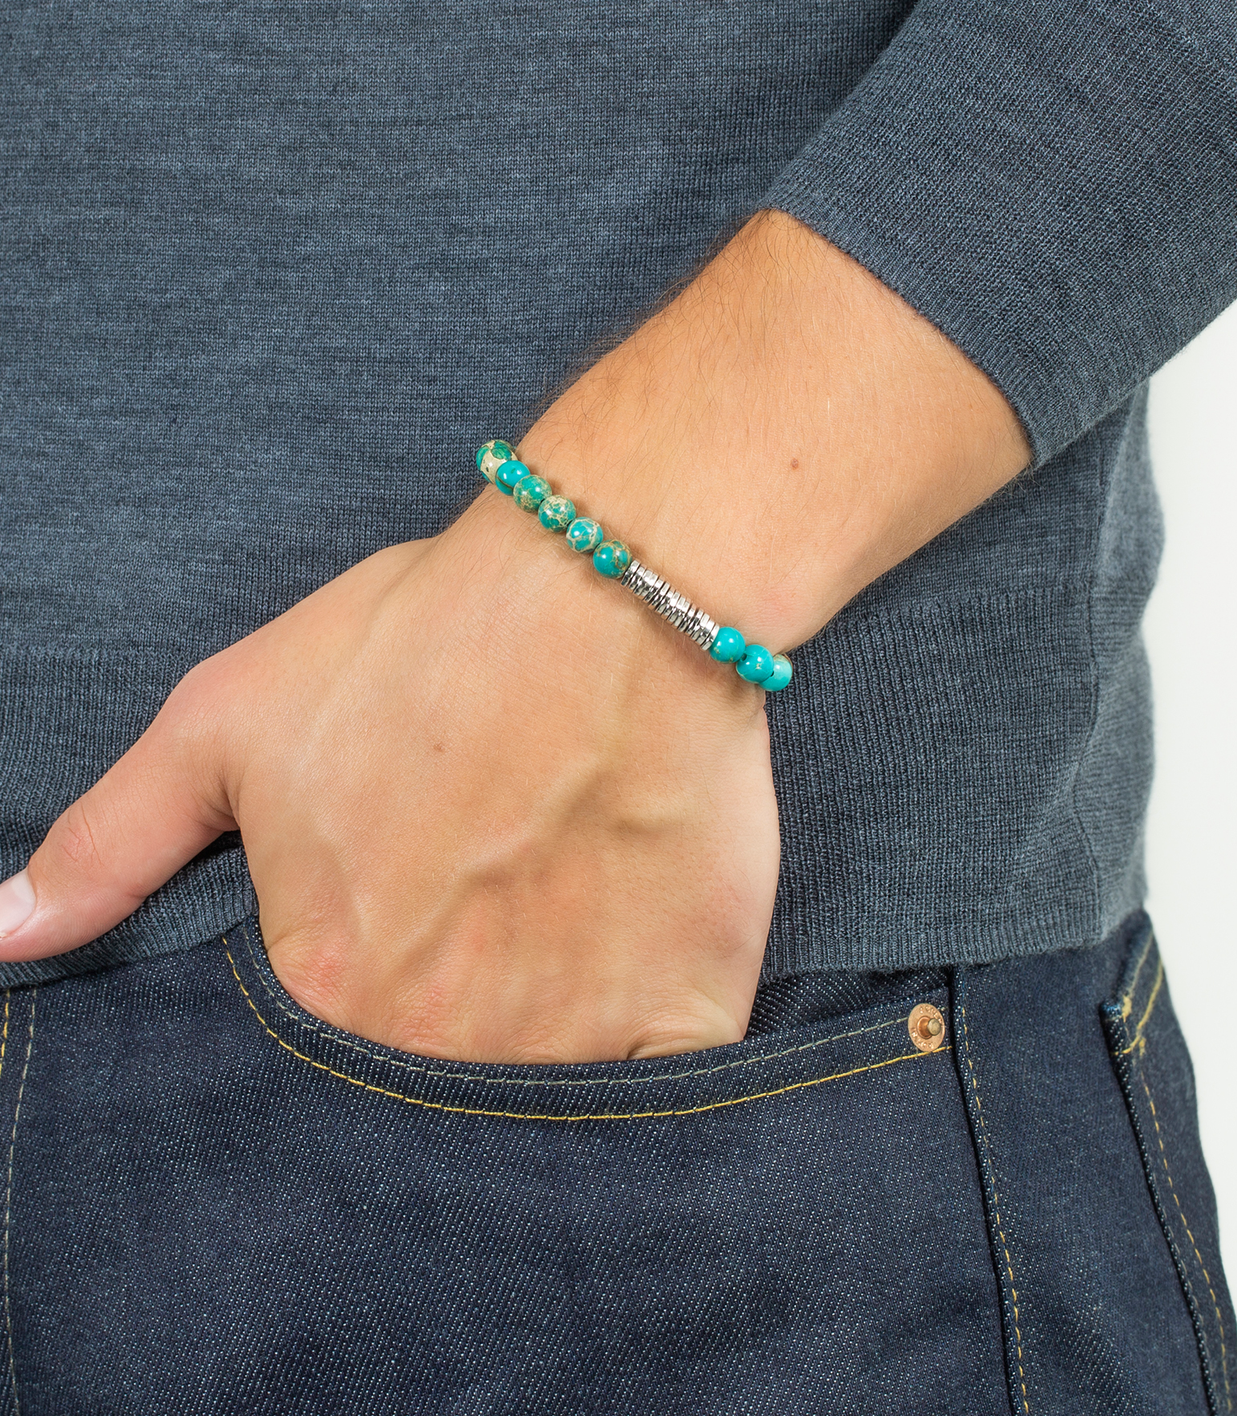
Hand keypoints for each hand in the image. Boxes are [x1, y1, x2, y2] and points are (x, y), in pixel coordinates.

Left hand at [0, 211, 1026, 1059]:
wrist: (610, 596)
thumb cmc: (426, 644)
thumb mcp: (231, 719)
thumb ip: (108, 844)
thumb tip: (3, 937)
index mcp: (331, 988)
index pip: (308, 1098)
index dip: (342, 1044)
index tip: (375, 988)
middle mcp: (446, 1045)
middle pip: (431, 1118)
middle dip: (438, 1071)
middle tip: (471, 973)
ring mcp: (576, 1038)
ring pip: (539, 1122)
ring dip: (531, 1077)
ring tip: (544, 982)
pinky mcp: (686, 1009)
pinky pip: (665, 1102)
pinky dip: (646, 1086)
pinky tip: (634, 1018)